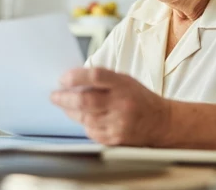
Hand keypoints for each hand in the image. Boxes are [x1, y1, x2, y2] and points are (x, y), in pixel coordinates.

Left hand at [50, 67, 171, 145]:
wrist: (160, 122)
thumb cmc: (140, 98)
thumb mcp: (125, 81)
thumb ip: (103, 79)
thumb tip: (74, 81)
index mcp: (123, 84)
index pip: (96, 76)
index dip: (76, 76)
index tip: (63, 79)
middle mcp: (121, 104)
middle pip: (85, 100)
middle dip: (64, 98)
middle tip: (54, 95)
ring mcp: (118, 123)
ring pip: (84, 118)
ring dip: (70, 111)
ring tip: (66, 105)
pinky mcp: (114, 139)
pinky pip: (90, 131)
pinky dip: (84, 123)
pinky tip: (85, 117)